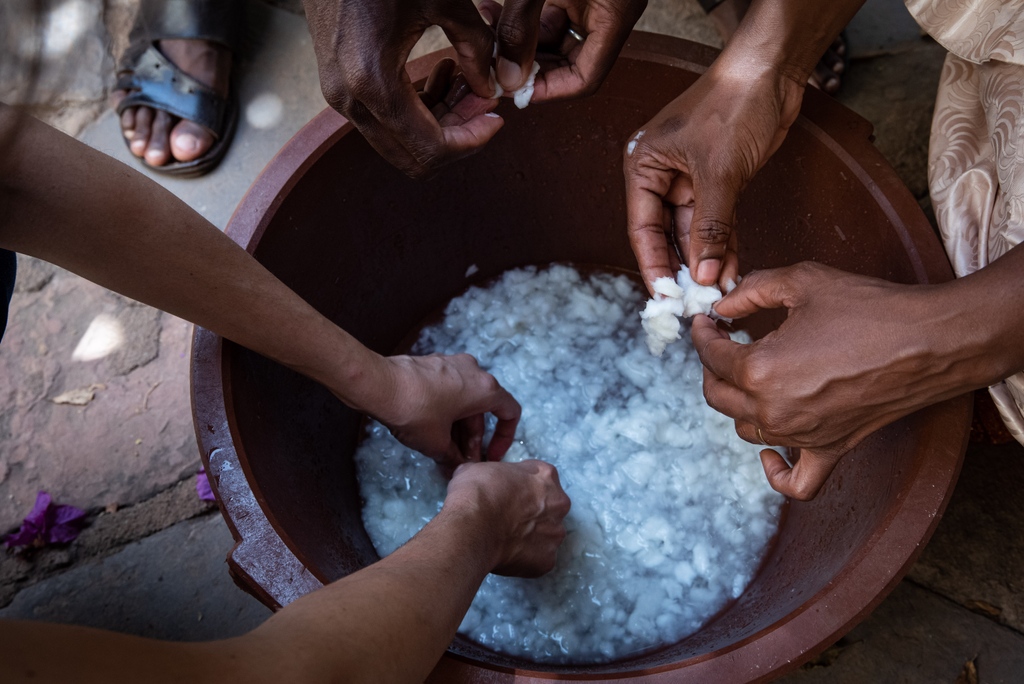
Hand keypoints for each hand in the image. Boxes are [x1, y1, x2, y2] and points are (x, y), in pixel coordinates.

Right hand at [303, 0, 502, 176]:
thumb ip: (475, 47)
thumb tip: (493, 89)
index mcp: (374, 82)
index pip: (430, 148)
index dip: (471, 142)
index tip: (496, 118)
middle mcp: (351, 99)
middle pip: (413, 157)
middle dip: (457, 137)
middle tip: (484, 102)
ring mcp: (340, 96)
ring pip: (400, 141)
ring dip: (440, 122)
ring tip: (467, 81)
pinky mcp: (341, 86)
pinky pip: (386, 119)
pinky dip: (420, 109)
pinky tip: (442, 73)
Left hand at [364, 353, 520, 472]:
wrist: (378, 384)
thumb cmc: (416, 412)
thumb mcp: (437, 443)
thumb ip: (454, 458)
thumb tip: (457, 469)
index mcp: (485, 388)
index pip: (509, 413)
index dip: (503, 439)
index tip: (490, 456)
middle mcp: (474, 371)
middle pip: (483, 410)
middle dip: (473, 439)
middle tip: (462, 463)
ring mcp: (452, 365)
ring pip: (465, 401)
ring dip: (459, 428)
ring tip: (445, 454)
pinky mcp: (433, 365)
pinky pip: (449, 391)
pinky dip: (447, 413)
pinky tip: (433, 433)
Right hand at [445, 459, 570, 576]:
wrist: (472, 526)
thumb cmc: (476, 494)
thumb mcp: (477, 469)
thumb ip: (489, 474)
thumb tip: (479, 481)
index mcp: (545, 475)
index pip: (539, 478)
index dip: (521, 487)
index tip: (507, 494)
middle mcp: (558, 503)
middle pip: (549, 508)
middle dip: (532, 514)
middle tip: (507, 519)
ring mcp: (555, 533)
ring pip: (546, 536)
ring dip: (530, 538)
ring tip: (504, 540)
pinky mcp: (547, 560)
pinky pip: (538, 560)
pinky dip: (524, 560)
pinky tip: (504, 555)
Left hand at [479, 0, 645, 99]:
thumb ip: (521, 26)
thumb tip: (507, 76)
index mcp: (616, 15)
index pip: (586, 78)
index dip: (548, 91)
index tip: (514, 90)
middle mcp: (609, 13)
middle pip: (569, 63)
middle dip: (528, 65)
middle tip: (493, 64)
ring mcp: (594, 0)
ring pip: (555, 39)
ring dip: (520, 41)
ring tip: (487, 30)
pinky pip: (551, 15)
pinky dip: (525, 19)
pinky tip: (494, 12)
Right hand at [623, 56, 803, 291]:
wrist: (771, 71)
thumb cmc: (733, 104)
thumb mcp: (719, 172)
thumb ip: (710, 227)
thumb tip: (704, 274)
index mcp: (644, 166)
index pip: (642, 227)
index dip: (653, 264)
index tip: (666, 296)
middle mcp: (662, 175)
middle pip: (665, 234)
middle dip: (682, 267)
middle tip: (692, 301)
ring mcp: (690, 179)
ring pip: (693, 232)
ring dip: (707, 261)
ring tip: (717, 292)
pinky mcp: (719, 181)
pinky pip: (717, 223)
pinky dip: (725, 246)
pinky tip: (731, 271)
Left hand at [689, 262, 980, 499]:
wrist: (929, 341)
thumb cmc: (868, 308)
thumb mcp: (802, 281)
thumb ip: (751, 290)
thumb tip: (723, 305)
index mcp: (759, 369)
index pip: (710, 356)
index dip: (702, 334)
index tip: (708, 322)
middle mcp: (773, 410)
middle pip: (717, 396)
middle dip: (712, 367)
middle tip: (724, 344)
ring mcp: (802, 436)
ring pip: (746, 430)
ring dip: (738, 404)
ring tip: (748, 378)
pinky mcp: (831, 450)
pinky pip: (796, 483)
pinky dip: (777, 474)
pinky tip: (770, 456)